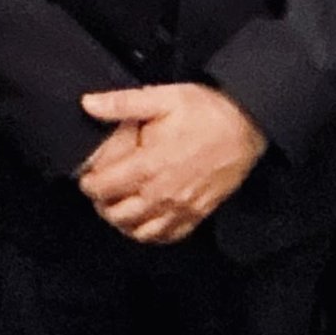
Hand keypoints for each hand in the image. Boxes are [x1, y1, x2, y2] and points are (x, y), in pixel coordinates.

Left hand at [77, 82, 267, 244]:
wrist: (247, 126)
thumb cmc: (207, 112)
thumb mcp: (162, 98)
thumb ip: (122, 104)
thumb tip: (88, 104)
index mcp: (147, 167)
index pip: (102, 188)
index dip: (88, 182)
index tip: (88, 174)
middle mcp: (161, 194)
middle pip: (116, 215)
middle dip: (102, 203)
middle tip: (101, 188)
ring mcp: (180, 208)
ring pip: (139, 231)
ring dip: (123, 221)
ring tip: (120, 204)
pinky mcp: (198, 214)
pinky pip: (167, 236)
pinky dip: (151, 233)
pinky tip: (147, 219)